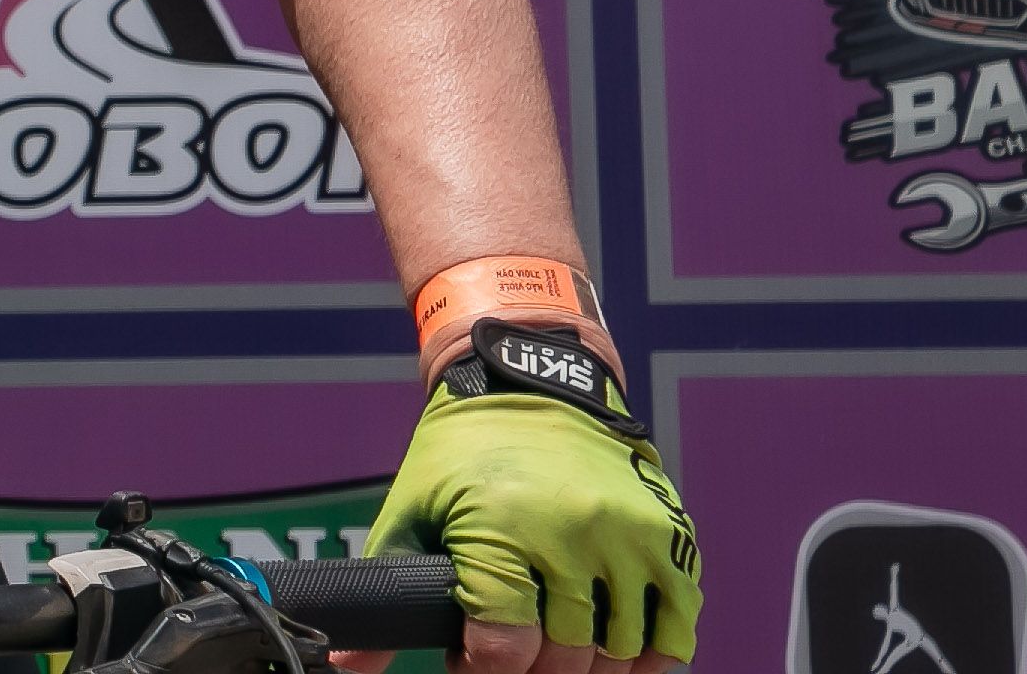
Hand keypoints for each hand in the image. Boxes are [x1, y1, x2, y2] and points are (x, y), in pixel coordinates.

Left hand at [333, 385, 699, 673]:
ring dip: (587, 667)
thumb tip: (350, 663)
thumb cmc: (461, 451)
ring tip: (553, 649)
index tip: (469, 659)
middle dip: (531, 669)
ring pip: (619, 651)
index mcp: (502, 526)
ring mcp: (628, 536)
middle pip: (562, 656)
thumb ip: (387, 588)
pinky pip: (676, 628)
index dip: (482, 668)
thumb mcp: (410, 510)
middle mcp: (572, 532)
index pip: (504, 646)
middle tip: (510, 652)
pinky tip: (618, 659)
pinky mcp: (671, 537)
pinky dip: (651, 657)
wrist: (532, 382)